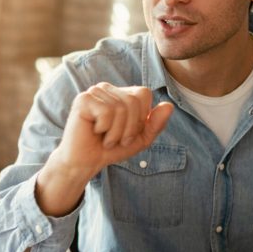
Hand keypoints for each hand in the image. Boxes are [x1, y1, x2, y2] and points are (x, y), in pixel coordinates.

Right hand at [37, 85, 172, 215]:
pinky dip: (104, 129)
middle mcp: (107, 88)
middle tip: (116, 139)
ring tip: (105, 138)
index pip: (144, 93)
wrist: (86, 163)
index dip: (141, 118)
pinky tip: (94, 132)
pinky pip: (106, 112)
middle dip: (129, 127)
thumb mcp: (140, 139)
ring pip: (120, 108)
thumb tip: (169, 106)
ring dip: (116, 132)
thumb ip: (156, 124)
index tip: (128, 133)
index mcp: (121, 93)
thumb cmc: (110, 149)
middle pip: (133, 100)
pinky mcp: (83, 100)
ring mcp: (94, 92)